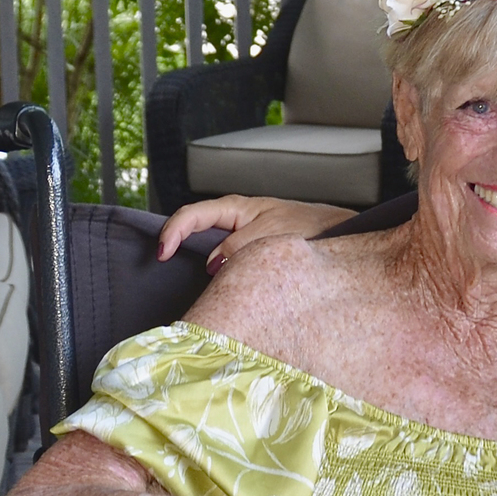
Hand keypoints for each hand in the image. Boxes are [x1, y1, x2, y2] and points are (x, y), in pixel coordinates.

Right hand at [157, 195, 355, 272]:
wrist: (338, 234)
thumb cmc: (311, 227)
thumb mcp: (273, 234)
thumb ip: (241, 246)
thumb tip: (212, 264)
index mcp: (237, 207)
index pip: (193, 214)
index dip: (173, 231)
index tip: (162, 254)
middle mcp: (235, 219)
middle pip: (193, 227)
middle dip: (173, 243)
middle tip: (158, 266)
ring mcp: (242, 236)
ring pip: (206, 246)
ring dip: (190, 258)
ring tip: (174, 277)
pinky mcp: (250, 254)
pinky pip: (224, 260)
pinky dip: (212, 272)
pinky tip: (210, 288)